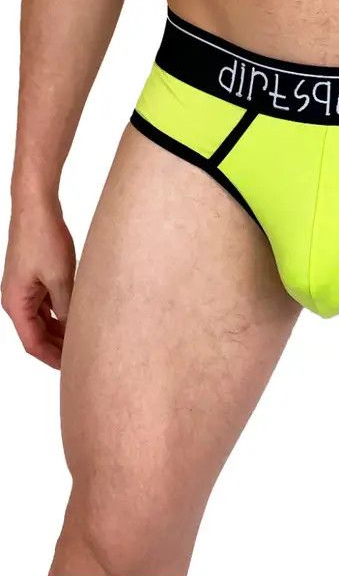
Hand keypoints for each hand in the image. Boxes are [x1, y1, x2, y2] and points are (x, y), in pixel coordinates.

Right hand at [1, 197, 75, 368]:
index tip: (73, 368)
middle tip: (83, 358)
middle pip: (37, 334)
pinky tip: (79, 317)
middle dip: (58, 347)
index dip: (53, 358)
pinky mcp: (34, 276)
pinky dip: (61, 314)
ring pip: (43, 319)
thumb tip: (77, 329)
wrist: (36, 207)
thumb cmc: (43, 238)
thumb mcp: (61, 277)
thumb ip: (67, 306)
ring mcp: (25, 287)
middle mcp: (16, 299)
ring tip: (84, 341)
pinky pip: (47, 304)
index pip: (33, 343)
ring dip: (61, 331)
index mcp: (16, 303)